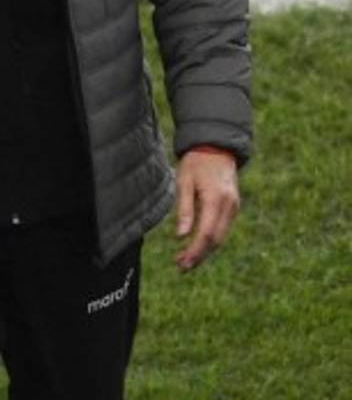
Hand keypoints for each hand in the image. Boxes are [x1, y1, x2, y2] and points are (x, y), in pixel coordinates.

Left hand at [175, 150, 239, 271]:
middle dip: (199, 255)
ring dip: (205, 250)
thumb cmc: (195, 162)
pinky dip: (211, 239)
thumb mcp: (184, 181)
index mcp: (216, 199)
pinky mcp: (233, 206)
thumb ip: (184, 209)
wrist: (216, 146)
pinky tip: (197, 244)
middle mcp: (229, 205)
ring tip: (185, 259)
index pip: (207, 234)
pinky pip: (223, 228)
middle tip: (181, 267)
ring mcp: (234, 206)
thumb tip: (180, 236)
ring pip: (221, 236)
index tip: (182, 263)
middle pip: (216, 240)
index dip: (195, 252)